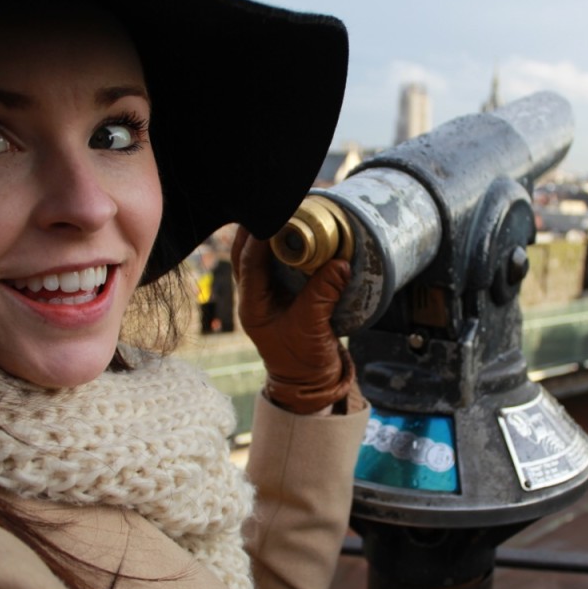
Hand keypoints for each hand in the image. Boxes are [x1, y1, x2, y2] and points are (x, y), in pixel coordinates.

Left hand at [231, 227, 359, 414]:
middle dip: (259, 227)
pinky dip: (288, 248)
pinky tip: (301, 234)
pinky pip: (279, 264)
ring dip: (272, 235)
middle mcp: (254, 296)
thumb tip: (340, 262)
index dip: (260, 236)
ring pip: (261, 256)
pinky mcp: (283, 296)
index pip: (249, 261)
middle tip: (276, 204)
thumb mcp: (313, 327)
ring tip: (288, 211)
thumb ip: (324, 295)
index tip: (276, 213)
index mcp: (251, 305)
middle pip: (247, 252)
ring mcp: (267, 295)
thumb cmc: (304, 363)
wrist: (310, 385)